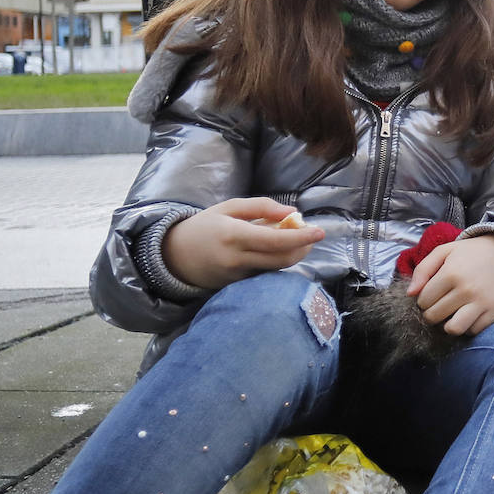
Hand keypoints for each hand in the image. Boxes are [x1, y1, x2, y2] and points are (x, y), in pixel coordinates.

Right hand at [164, 198, 324, 290]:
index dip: (302, 237)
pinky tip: (274, 251)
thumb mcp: (228, 208)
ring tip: (294, 240)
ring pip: (276, 268)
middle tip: (311, 236)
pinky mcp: (237, 286)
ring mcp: (237, 276)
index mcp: (234, 235)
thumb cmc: (203, 227)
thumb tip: (291, 213)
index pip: (276, 240)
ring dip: (292, 255)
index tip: (321, 231)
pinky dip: (275, 262)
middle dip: (303, 248)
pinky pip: (264, 274)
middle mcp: (237, 259)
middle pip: (282, 259)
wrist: (172, 257)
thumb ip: (261, 207)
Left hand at [408, 234, 493, 335]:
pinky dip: (467, 326)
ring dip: (447, 325)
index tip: (432, 294)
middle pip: (434, 316)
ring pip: (453, 329)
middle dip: (432, 313)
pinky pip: (473, 330)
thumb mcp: (443, 251)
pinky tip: (467, 314)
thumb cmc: (470, 253)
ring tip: (450, 315)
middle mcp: (467, 289)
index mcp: (451, 273)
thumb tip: (410, 294)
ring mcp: (482, 302)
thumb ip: (422, 270)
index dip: (423, 300)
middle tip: (439, 305)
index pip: (423, 301)